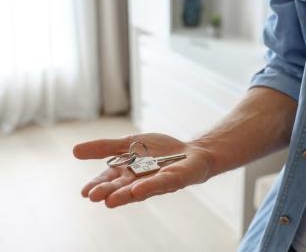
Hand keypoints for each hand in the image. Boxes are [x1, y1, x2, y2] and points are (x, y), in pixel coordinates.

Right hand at [73, 133, 214, 207]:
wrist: (191, 151)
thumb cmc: (159, 151)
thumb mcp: (127, 143)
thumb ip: (104, 147)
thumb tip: (74, 151)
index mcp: (127, 173)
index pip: (109, 180)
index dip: (97, 186)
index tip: (84, 193)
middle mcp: (139, 181)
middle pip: (121, 188)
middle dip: (108, 192)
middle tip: (94, 197)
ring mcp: (156, 182)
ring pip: (139, 189)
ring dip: (125, 195)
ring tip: (110, 201)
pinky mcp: (174, 179)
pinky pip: (161, 183)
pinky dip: (150, 186)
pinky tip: (138, 189)